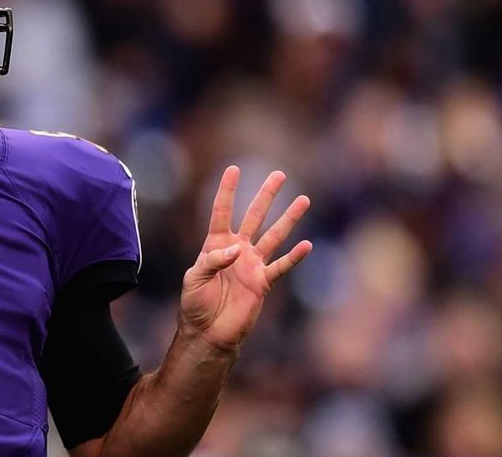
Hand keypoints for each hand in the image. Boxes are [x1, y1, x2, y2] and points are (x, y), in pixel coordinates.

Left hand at [179, 167, 312, 352]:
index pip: (222, 212)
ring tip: (303, 200)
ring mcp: (252, 265)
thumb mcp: (194, 278)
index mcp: (215, 244)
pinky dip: (294, 257)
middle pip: (254, 216)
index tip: (233, 169)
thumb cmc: (195, 304)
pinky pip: (281, 266)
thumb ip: (212, 261)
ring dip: (288, 219)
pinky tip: (307, 245)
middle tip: (279, 175)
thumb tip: (237, 250)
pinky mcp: (263, 282)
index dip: (227, 191)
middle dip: (266, 195)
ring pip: (274, 236)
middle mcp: (237, 250)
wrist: (208, 332)